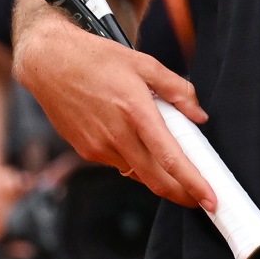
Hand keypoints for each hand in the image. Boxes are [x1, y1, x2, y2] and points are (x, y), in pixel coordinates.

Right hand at [10, 9, 219, 215]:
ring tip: (172, 163)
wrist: (49, 62)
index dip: (193, 183)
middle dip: (181, 194)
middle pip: (155, 179)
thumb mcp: (144, 63)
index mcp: (136, 112)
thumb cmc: (96, 58)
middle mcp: (116, 135)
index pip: (170, 158)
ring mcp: (98, 147)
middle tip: (201, 198)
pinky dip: (135, 161)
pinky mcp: (86, 151)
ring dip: (158, 175)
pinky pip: (119, 164)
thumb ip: (177, 89)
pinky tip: (138, 144)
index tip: (210, 200)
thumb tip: (199, 115)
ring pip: (137, 173)